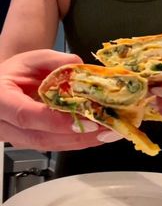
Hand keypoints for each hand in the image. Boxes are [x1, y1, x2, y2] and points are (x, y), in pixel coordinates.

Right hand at [0, 49, 119, 149]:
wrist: (2, 86)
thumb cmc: (14, 73)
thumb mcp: (31, 59)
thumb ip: (54, 61)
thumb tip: (79, 66)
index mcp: (1, 100)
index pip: (27, 116)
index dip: (57, 121)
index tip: (85, 119)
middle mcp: (5, 124)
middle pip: (42, 137)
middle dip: (77, 135)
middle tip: (105, 128)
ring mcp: (17, 137)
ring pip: (50, 146)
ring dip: (81, 141)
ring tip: (107, 132)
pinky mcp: (30, 143)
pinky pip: (54, 145)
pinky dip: (77, 141)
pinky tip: (96, 135)